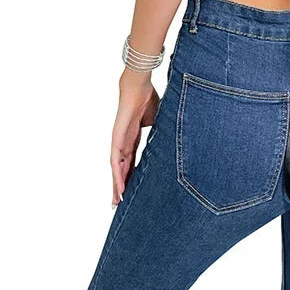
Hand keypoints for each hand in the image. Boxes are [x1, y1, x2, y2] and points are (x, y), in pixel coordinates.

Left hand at [110, 73, 160, 206]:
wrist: (139, 86)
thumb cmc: (148, 98)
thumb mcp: (158, 121)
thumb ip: (161, 133)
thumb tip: (174, 142)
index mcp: (134, 138)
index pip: (131, 161)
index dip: (132, 175)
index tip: (133, 188)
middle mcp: (125, 142)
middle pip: (122, 168)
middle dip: (122, 185)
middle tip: (120, 202)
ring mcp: (119, 141)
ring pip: (117, 168)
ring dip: (117, 185)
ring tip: (118, 201)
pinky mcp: (117, 139)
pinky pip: (115, 161)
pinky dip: (117, 175)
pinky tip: (119, 188)